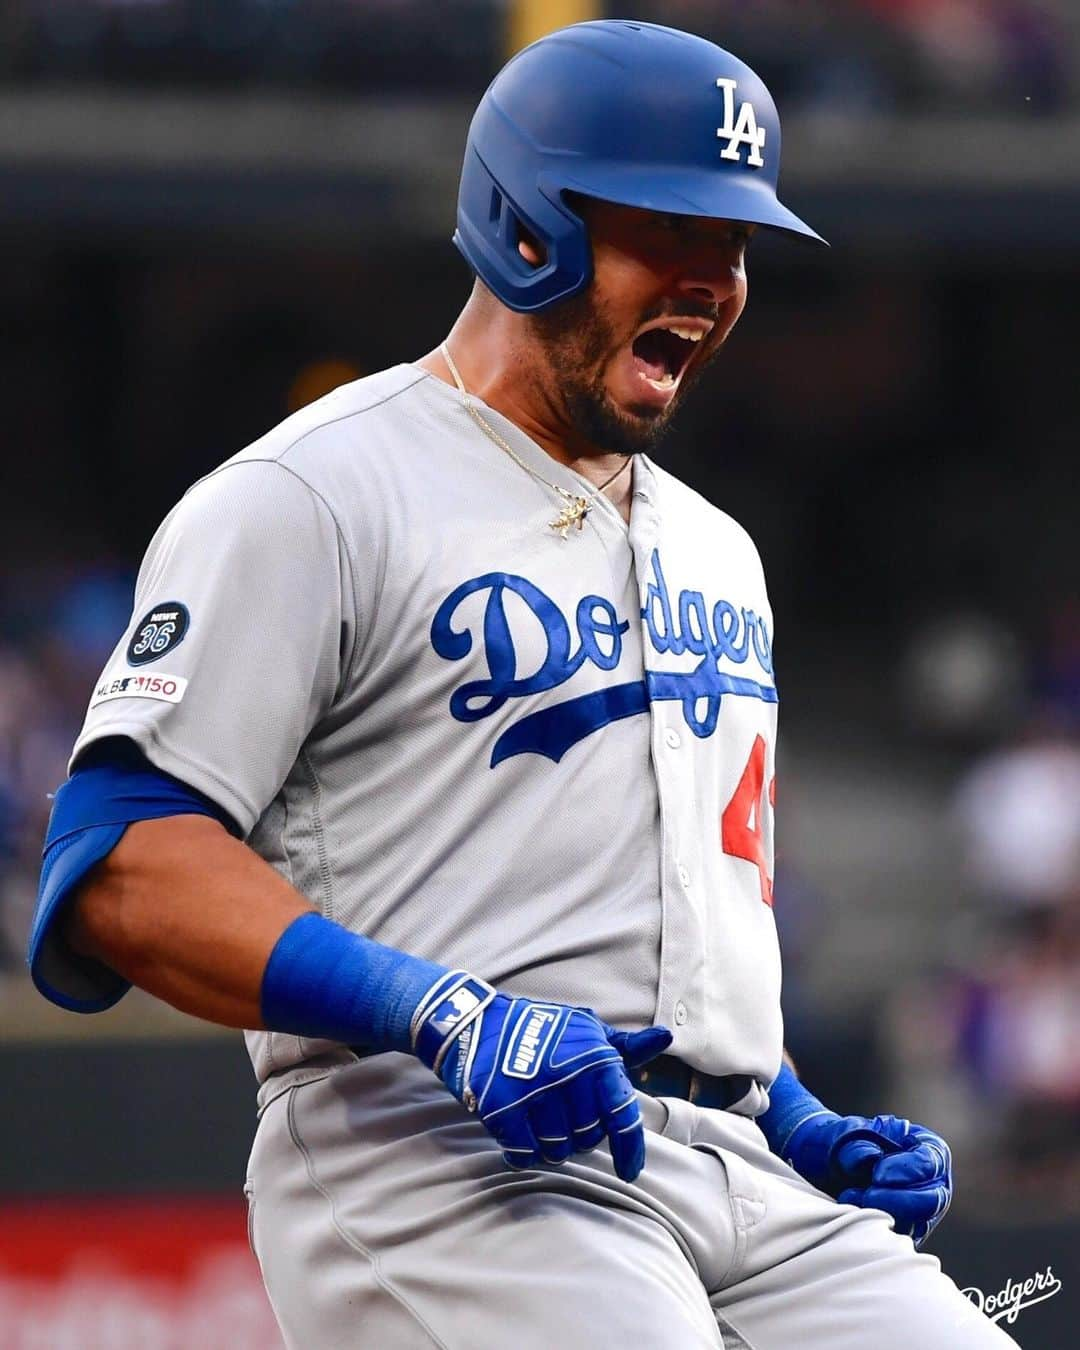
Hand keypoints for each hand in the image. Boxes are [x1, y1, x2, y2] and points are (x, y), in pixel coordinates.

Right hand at [411, 972, 671, 1180]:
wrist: (477, 1023)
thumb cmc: (541, 1030)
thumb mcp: (587, 1031)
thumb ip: (626, 1046)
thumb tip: (665, 1036)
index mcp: (595, 1058)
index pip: (622, 1116)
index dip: (630, 1149)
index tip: (629, 1171)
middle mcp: (568, 1076)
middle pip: (588, 1138)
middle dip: (579, 1133)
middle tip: (561, 1111)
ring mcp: (533, 1093)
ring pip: (558, 1150)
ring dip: (551, 1144)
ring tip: (539, 1119)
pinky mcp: (502, 1109)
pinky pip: (525, 1153)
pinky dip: (525, 1152)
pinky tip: (519, 1133)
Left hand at [784, 1111, 952, 1245]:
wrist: (823, 1165)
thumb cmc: (842, 1141)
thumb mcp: (844, 1131)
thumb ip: (855, 1142)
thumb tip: (866, 1157)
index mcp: (925, 1146)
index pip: (929, 1162)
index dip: (907, 1170)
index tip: (877, 1174)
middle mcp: (930, 1181)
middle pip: (933, 1200)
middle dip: (899, 1200)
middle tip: (868, 1196)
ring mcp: (920, 1210)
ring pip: (917, 1223)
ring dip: (883, 1215)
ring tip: (850, 1197)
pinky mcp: (904, 1231)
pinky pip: (900, 1240)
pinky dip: (877, 1231)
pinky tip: (852, 1214)